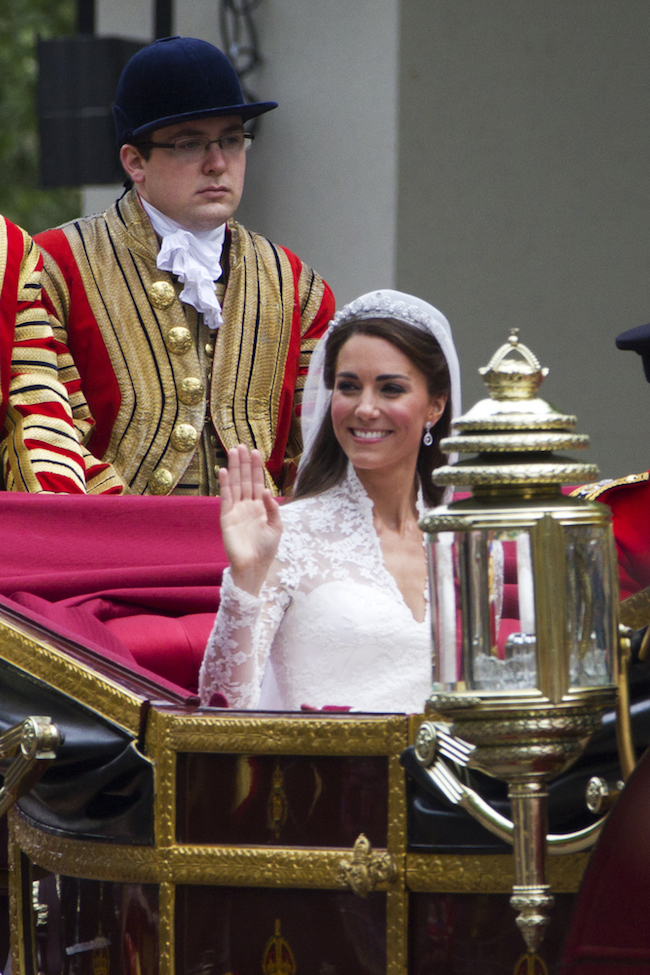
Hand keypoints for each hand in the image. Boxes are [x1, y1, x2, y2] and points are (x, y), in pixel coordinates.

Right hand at [219, 445, 282, 594]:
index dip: (257, 468)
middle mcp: (247, 506)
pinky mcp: (227, 517)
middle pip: (245, 479)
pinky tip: (223, 471)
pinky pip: (225, 498)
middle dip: (244, 463)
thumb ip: (273, 508)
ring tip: (233, 451)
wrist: (254, 567)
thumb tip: (267, 491)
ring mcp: (236, 510)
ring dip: (234, 468)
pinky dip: (224, 484)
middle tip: (242, 445)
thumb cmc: (266, 550)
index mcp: (260, 507)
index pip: (257, 483)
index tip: (256, 452)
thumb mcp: (276, 527)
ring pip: (235, 484)